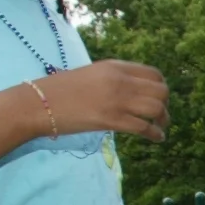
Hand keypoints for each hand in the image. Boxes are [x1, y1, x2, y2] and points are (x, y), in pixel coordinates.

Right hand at [35, 61, 169, 141]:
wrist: (38, 103)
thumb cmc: (60, 90)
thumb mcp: (91, 75)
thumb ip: (113, 79)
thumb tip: (131, 90)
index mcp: (115, 66)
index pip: (153, 73)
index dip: (161, 87)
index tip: (159, 97)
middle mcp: (120, 80)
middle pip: (160, 90)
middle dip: (165, 104)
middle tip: (161, 115)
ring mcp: (117, 100)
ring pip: (156, 108)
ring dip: (163, 119)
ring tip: (161, 127)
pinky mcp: (112, 120)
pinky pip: (144, 127)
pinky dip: (155, 134)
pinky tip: (157, 138)